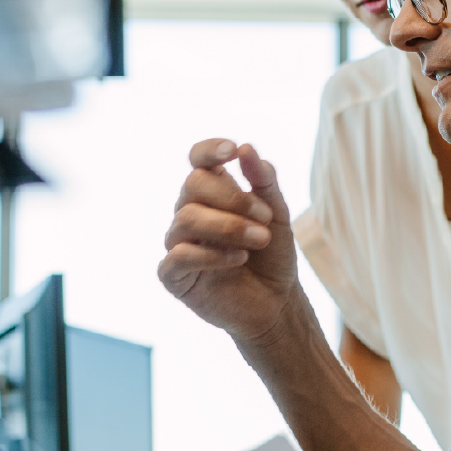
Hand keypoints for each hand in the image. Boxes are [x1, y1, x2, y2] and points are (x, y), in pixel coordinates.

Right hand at [158, 140, 300, 341]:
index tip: (232, 151)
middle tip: (264, 218)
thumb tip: (246, 148)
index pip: (197, 160)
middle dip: (233, 198)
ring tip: (260, 240)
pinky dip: (212, 254)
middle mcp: (189, 213)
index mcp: (212, 194)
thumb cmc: (272, 256)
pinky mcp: (174, 275)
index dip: (209, 150)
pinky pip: (179, 255)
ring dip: (229, 226)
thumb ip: (264, 182)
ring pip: (186, 218)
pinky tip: (238, 259)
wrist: (276, 302)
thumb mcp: (276, 214)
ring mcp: (178, 243)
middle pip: (192, 184)